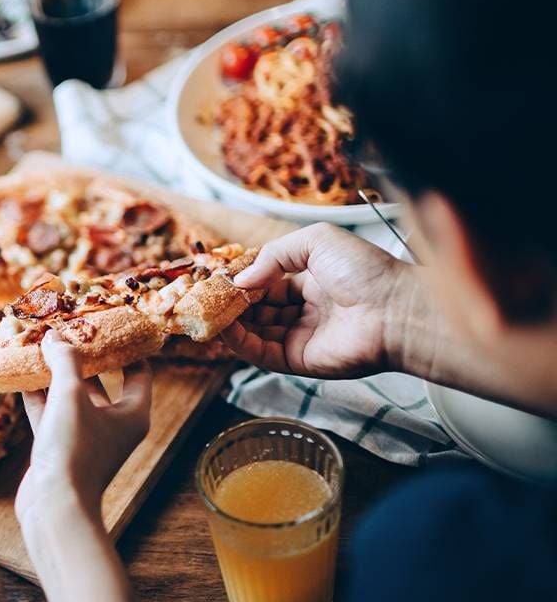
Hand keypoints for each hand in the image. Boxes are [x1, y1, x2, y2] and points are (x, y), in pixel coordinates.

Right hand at [15, 332, 152, 523]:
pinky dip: (38, 395)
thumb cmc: (75, 450)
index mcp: (132, 414)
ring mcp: (84, 437)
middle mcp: (112, 425)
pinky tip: (21, 375)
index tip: (112, 325)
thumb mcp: (71, 396)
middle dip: (82, 357)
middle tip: (68, 331)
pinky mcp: (59, 448)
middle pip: (101, 382)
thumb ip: (65, 362)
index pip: (139, 372)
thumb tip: (55, 335)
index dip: (127, 347)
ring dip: (56, 374)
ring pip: (71, 397)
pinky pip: (50, 413)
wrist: (54, 506)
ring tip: (40, 347)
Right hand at [222, 222, 418, 378]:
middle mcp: (306, 311)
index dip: (244, 281)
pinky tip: (224, 329)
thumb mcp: (316, 241)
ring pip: (255, 332)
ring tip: (207, 311)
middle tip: (205, 297)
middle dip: (231, 303)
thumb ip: (274, 255)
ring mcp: (301, 337)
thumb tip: (241, 279)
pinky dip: (239, 343)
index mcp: (313, 283)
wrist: (395, 310)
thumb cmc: (366, 271)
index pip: (268, 284)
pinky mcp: (298, 361)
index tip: (219, 278)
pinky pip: (261, 353)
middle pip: (258, 310)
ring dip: (230, 323)